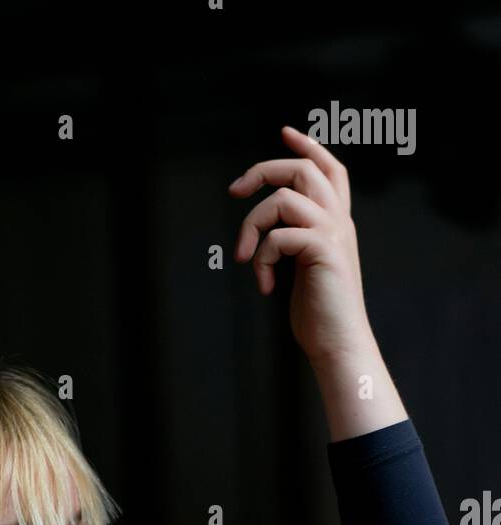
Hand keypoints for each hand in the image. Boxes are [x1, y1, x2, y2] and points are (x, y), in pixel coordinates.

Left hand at [228, 125, 373, 364]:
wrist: (339, 343)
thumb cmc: (319, 314)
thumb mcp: (305, 269)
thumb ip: (295, 242)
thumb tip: (267, 231)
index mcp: (337, 223)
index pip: (330, 169)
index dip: (309, 147)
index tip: (285, 132)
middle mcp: (339, 221)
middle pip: (303, 170)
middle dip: (263, 171)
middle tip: (234, 191)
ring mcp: (333, 234)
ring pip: (284, 198)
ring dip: (252, 225)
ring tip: (244, 259)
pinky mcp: (323, 251)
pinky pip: (279, 236)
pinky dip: (262, 259)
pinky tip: (263, 285)